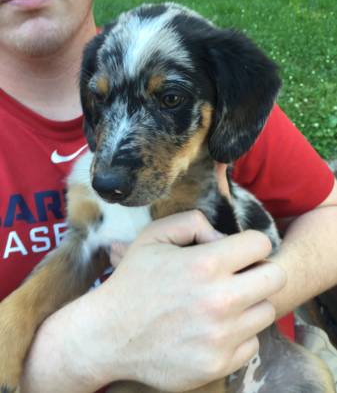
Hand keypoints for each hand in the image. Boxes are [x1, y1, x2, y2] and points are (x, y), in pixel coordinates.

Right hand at [89, 211, 285, 390]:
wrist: (109, 334)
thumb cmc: (132, 281)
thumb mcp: (154, 236)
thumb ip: (193, 222)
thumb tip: (223, 236)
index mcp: (205, 264)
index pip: (260, 244)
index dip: (249, 244)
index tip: (237, 252)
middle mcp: (219, 300)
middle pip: (275, 277)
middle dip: (259, 271)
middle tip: (239, 276)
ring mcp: (221, 336)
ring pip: (265, 311)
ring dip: (249, 303)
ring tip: (222, 303)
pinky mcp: (218, 364)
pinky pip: (251, 343)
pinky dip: (238, 334)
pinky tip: (214, 328)